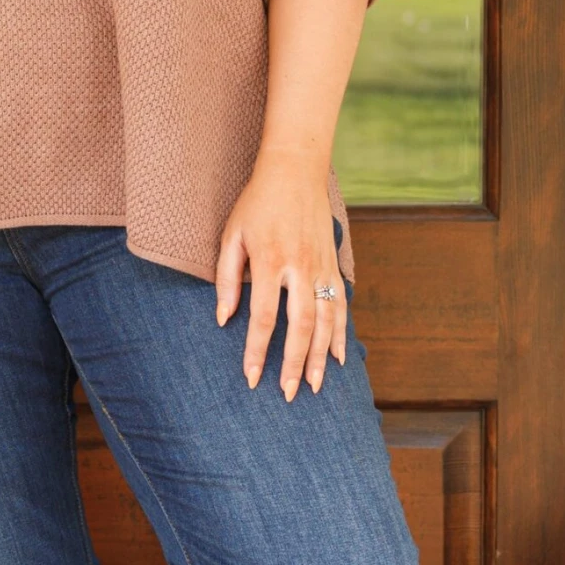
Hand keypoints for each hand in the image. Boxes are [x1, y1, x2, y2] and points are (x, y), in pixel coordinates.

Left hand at [214, 145, 346, 397]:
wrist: (296, 171)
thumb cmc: (257, 204)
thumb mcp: (232, 235)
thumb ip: (227, 278)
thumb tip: (223, 319)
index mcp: (269, 260)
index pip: (263, 317)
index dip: (256, 350)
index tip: (251, 377)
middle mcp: (299, 267)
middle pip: (300, 326)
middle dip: (293, 363)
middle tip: (287, 394)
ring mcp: (321, 268)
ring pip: (326, 320)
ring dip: (320, 356)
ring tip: (313, 386)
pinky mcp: (334, 266)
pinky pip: (341, 306)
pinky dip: (340, 334)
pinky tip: (337, 358)